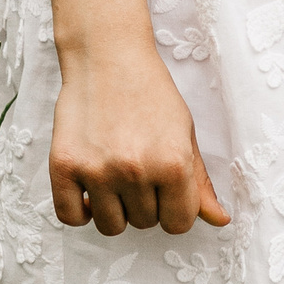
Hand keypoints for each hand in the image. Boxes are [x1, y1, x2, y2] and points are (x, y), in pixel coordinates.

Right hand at [49, 46, 230, 235]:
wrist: (108, 56)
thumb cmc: (150, 93)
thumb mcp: (184, 134)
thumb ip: (199, 182)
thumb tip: (219, 221)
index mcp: (173, 164)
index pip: (178, 224)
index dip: (173, 210)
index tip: (165, 192)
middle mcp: (135, 170)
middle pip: (145, 224)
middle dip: (144, 204)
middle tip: (138, 168)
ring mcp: (97, 170)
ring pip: (111, 226)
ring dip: (114, 210)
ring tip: (115, 178)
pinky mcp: (63, 166)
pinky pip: (70, 217)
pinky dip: (80, 212)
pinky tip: (89, 190)